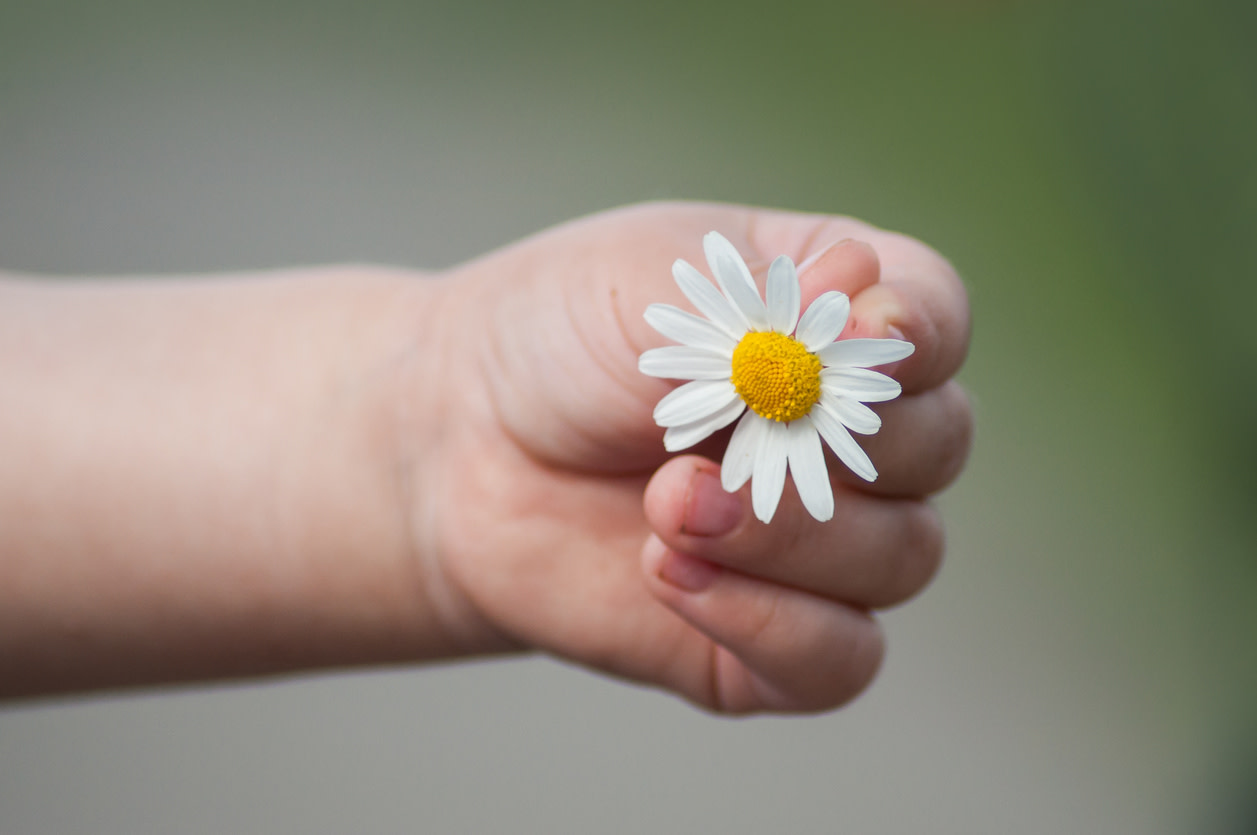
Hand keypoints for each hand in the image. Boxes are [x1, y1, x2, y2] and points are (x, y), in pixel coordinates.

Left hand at [405, 202, 971, 713]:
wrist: (461, 448)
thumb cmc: (557, 343)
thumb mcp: (639, 288)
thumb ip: (756, 304)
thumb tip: (873, 301)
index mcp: (833, 316)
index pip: (932, 318)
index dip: (918, 331)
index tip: (861, 336)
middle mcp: (849, 429)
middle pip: (938, 445)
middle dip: (831, 444)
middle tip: (714, 440)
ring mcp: (821, 538)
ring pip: (903, 557)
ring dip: (787, 534)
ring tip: (666, 504)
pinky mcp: (772, 636)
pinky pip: (842, 660)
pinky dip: (773, 626)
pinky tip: (672, 578)